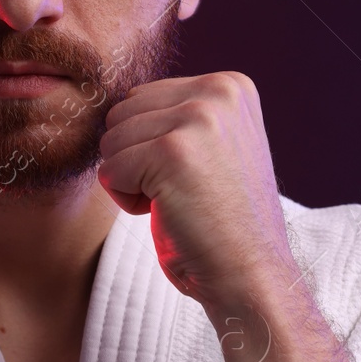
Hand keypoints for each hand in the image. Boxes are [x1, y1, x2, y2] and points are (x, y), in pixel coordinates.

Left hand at [97, 72, 296, 309]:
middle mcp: (219, 91)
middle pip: (121, 113)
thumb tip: (116, 104)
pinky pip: (109, 171)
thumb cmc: (222, 222)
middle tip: (185, 192)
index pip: (142, 98)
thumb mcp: (215, 147)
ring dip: (132, 181)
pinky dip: (127, 201)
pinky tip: (169, 212)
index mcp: (230, 85)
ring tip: (179, 201)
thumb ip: (179, 115)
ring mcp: (198, 118)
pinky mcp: (172, 151)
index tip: (197, 175)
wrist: (251, 276)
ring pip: (111, 141)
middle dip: (137, 159)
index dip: (153, 146)